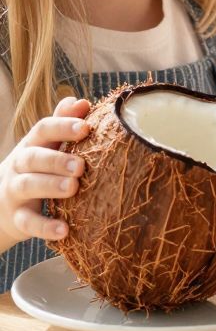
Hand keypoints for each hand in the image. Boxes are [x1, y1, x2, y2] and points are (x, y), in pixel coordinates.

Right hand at [1, 99, 91, 247]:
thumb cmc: (35, 168)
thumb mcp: (45, 145)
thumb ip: (62, 123)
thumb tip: (81, 101)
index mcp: (32, 145)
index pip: (43, 129)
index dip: (63, 126)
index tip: (86, 127)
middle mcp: (20, 165)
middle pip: (34, 157)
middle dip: (57, 159)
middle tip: (80, 165)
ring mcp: (14, 192)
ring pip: (28, 185)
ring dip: (51, 186)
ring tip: (73, 188)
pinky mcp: (16, 218)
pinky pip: (28, 222)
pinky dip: (45, 226)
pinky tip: (64, 229)